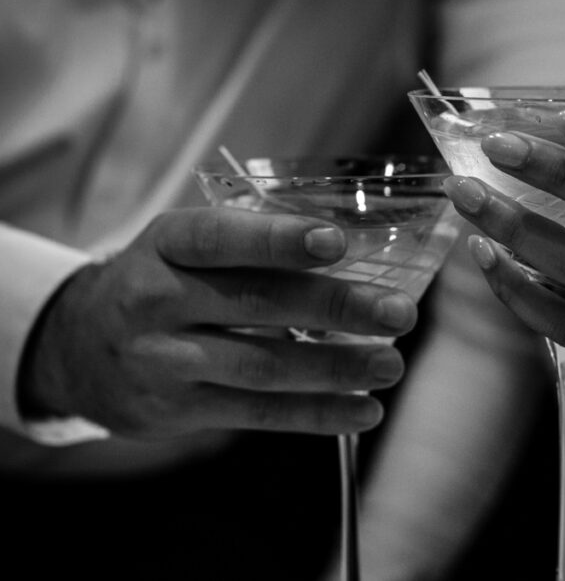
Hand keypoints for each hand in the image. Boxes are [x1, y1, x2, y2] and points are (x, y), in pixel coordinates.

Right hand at [19, 207, 415, 438]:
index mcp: (165, 245)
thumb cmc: (161, 283)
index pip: (221, 238)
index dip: (278, 241)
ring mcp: (164, 361)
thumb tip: (356, 246)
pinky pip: (257, 414)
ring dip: (335, 368)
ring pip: (261, 367)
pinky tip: (363, 410)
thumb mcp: (185, 246)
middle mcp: (157, 301)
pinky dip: (316, 414)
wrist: (77, 347)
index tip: (337, 242)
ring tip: (390, 364)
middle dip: (335, 308)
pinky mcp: (177, 411)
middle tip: (399, 313)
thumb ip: (252, 242)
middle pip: (255, 305)